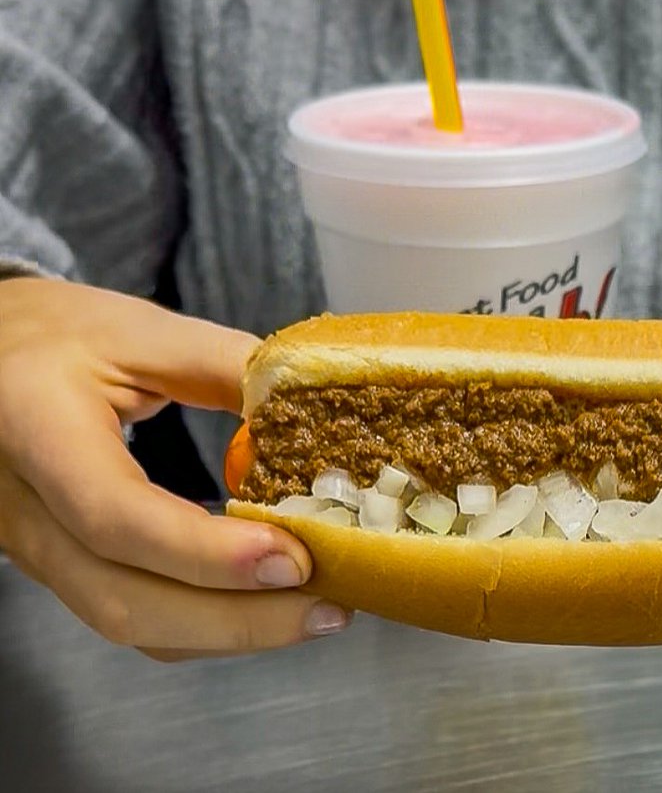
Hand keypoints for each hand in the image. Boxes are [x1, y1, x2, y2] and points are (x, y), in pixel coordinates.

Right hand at [0, 278, 350, 659]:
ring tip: (316, 611)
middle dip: (237, 619)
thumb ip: (226, 365)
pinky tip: (267, 604)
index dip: (205, 552)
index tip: (293, 557)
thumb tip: (314, 410)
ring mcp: (35, 549)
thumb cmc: (60, 334)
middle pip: (122, 599)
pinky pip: (130, 612)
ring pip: (127, 621)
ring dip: (229, 632)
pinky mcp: (62, 564)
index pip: (114, 514)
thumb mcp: (141, 331)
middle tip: (330, 605)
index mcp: (37, 430)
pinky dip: (203, 623)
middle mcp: (23, 509)